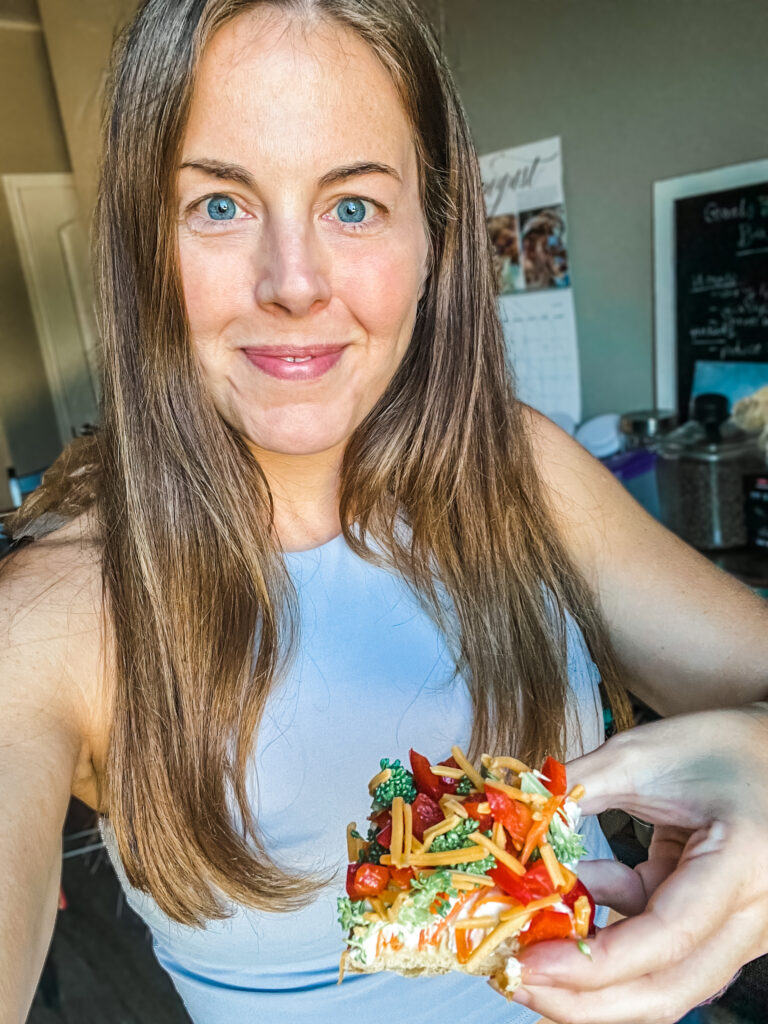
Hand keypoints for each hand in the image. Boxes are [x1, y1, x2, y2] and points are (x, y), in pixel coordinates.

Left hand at [508, 705, 767, 1023]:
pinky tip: (571, 908)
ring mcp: (740, 931)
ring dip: (591, 978)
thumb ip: (576, 791)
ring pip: (663, 984)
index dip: (592, 961)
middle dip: (583, 997)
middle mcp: (754, 914)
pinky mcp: (718, 930)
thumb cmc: (715, 745)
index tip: (529, 961)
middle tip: (515, 978)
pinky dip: (609, 943)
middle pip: (667, 989)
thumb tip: (515, 822)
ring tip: (528, 952)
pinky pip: (659, 956)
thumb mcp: (640, 756)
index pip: (666, 937)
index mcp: (741, 864)